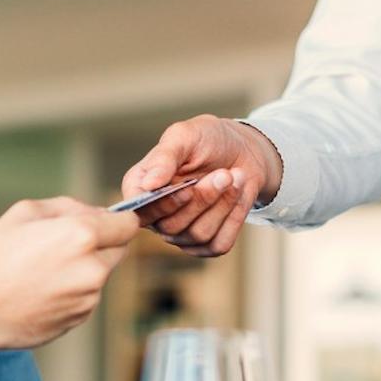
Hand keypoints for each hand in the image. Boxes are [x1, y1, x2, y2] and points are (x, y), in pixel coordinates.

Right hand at [0, 197, 137, 354]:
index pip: (127, 225)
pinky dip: (71, 290)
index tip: (104, 222)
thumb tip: (95, 213)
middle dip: (100, 243)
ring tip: (43, 269)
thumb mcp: (24, 212)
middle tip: (63, 244)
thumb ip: (68, 207)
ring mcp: (88, 298)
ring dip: (83, 268)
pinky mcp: (79, 319)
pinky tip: (40, 289)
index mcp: (82, 236)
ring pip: (100, 274)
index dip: (117, 221)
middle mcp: (92, 269)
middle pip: (119, 250)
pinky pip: (85, 296)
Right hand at [120, 115, 282, 256]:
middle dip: (203, 199)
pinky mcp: (206, 244)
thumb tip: (148, 185)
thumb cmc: (207, 139)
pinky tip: (237, 194)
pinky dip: (234, 218)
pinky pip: (219, 244)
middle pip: (172, 226)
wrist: (241, 150)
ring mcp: (180, 233)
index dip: (162, 206)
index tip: (187, 189)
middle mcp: (156, 215)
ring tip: (234, 176)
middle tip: (224, 173)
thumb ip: (164, 157)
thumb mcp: (185, 136)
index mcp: (140, 187)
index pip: (139, 212)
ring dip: (223, 204)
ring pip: (199, 235)